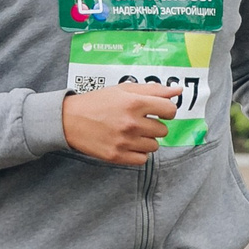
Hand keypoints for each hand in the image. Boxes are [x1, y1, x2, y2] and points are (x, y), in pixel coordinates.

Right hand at [62, 84, 179, 165]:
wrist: (69, 120)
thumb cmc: (98, 102)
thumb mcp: (123, 90)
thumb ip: (153, 90)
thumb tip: (178, 90)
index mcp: (134, 103)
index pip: (170, 110)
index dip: (167, 111)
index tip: (159, 112)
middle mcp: (131, 123)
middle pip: (163, 130)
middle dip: (153, 125)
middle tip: (138, 121)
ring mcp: (124, 141)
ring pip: (154, 146)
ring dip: (146, 140)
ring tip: (130, 132)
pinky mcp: (117, 156)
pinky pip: (143, 159)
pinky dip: (138, 153)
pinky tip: (127, 144)